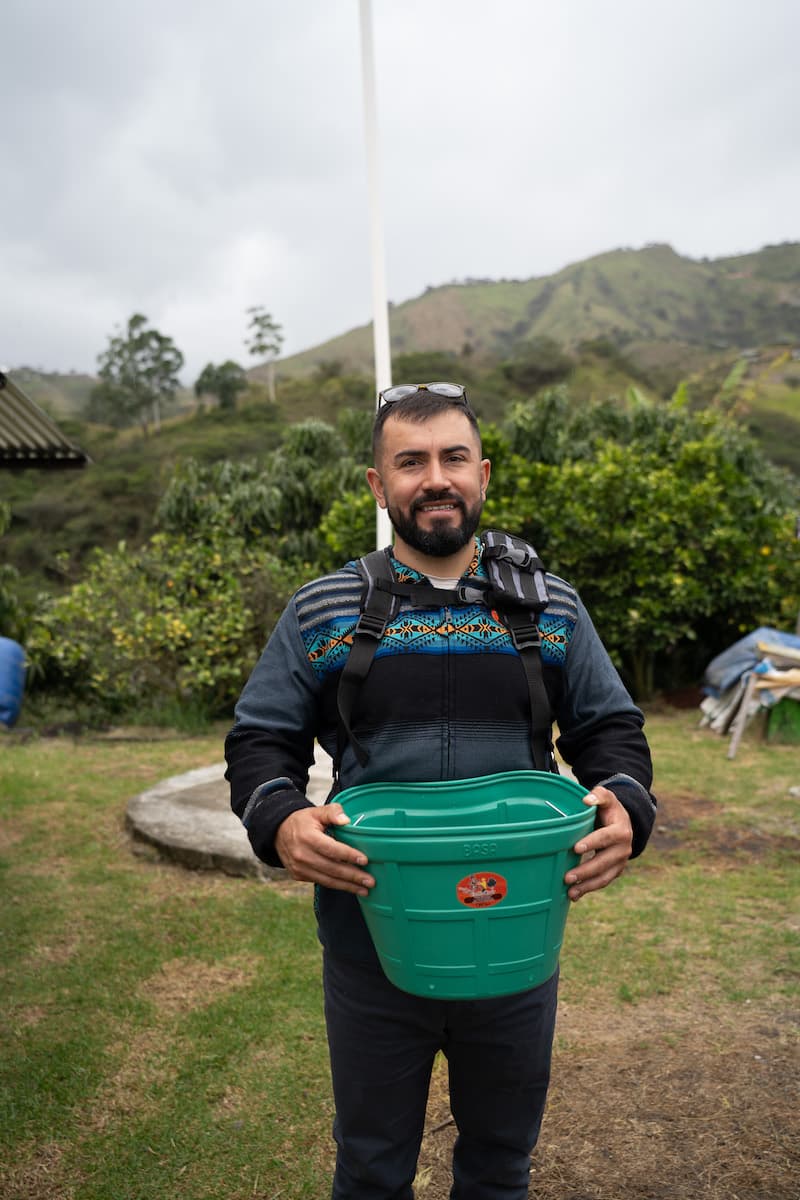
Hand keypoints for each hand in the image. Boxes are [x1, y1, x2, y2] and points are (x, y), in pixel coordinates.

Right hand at [275, 805, 375, 895]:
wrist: (278, 832)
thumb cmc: (302, 821)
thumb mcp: (316, 811)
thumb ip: (332, 812)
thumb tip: (346, 820)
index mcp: (307, 838)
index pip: (331, 849)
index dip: (348, 855)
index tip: (364, 860)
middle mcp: (302, 855)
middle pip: (332, 869)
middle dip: (353, 876)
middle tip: (371, 881)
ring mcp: (299, 868)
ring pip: (327, 880)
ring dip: (347, 886)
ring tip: (364, 889)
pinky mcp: (298, 875)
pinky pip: (320, 881)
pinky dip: (336, 885)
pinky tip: (349, 886)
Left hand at [564, 786, 632, 900]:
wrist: (622, 822)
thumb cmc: (609, 809)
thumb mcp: (607, 798)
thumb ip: (598, 796)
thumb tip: (586, 800)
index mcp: (621, 831)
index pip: (605, 838)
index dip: (592, 843)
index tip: (576, 848)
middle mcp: (623, 849)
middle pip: (604, 862)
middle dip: (586, 870)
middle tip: (567, 877)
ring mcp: (620, 862)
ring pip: (605, 877)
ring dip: (587, 886)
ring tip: (570, 893)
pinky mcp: (615, 871)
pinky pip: (603, 882)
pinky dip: (589, 889)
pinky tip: (574, 895)